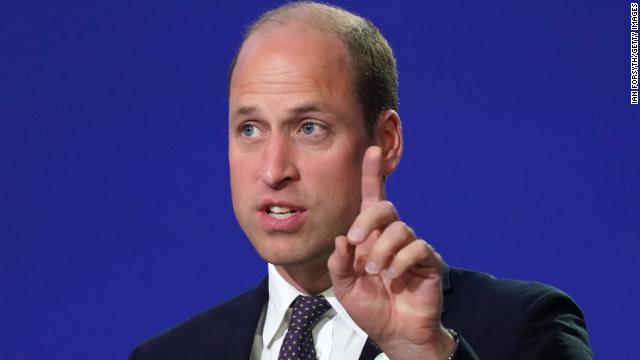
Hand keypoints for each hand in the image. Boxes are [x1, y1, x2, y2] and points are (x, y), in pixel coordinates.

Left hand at [328, 146, 454, 359]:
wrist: (396, 334)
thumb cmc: (372, 308)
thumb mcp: (345, 287)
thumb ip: (340, 263)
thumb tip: (343, 239)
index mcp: (371, 238)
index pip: (372, 200)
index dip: (372, 174)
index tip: (371, 149)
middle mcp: (392, 237)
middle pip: (386, 207)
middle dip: (367, 220)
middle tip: (356, 241)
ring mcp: (412, 248)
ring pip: (400, 228)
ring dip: (382, 250)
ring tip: (377, 273)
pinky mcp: (429, 261)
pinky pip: (418, 247)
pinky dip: (401, 260)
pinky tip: (394, 277)